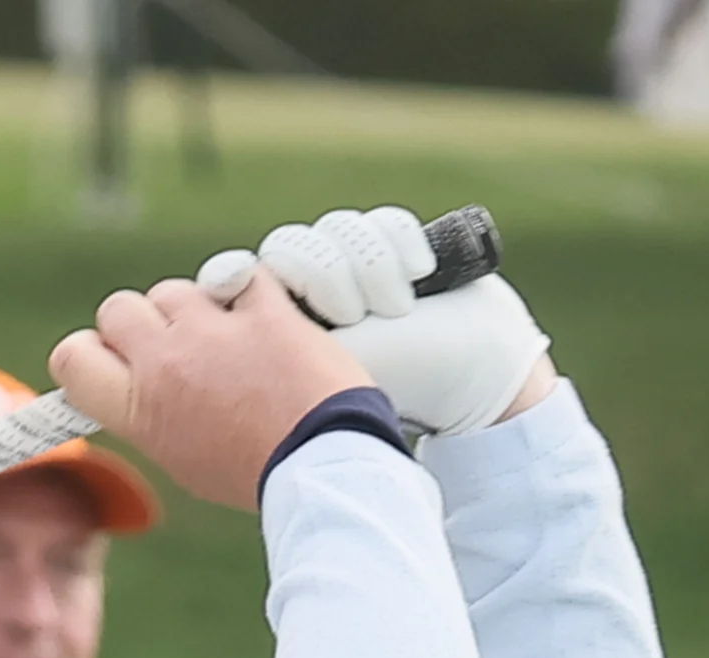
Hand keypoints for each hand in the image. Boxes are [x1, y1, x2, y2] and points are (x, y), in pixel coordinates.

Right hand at [48, 271, 367, 515]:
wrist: (321, 464)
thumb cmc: (253, 471)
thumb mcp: (180, 455)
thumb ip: (147, 412)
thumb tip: (135, 385)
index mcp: (137, 408)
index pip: (72, 356)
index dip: (92, 351)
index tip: (115, 358)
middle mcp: (165, 362)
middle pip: (118, 308)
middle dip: (141, 322)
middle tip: (174, 346)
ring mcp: (213, 331)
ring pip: (175, 288)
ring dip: (195, 306)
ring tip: (227, 339)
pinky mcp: (263, 310)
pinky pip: (240, 275)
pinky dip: (249, 293)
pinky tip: (262, 319)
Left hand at [252, 206, 554, 439]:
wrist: (474, 377)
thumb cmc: (397, 384)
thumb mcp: (327, 371)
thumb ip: (276, 339)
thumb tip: (234, 292)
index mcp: (287, 326)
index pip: (257, 271)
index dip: (274, 271)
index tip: (284, 291)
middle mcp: (317, 292)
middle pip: (293, 242)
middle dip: (329, 277)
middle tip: (353, 317)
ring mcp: (358, 268)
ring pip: (340, 229)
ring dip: (373, 268)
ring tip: (396, 311)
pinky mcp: (399, 248)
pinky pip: (385, 221)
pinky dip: (403, 245)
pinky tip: (419, 276)